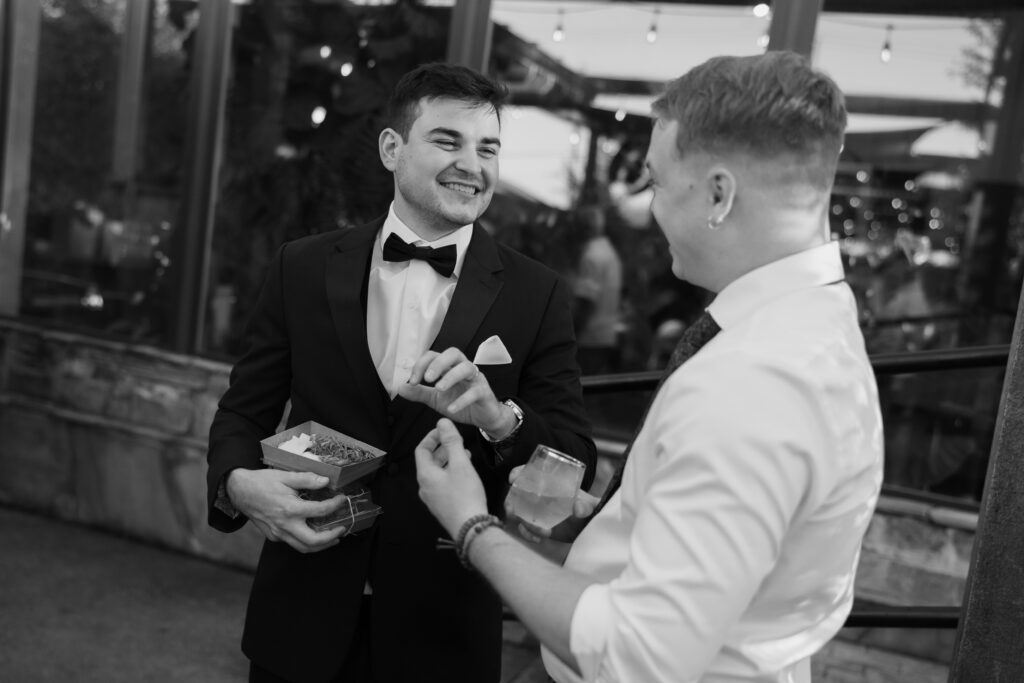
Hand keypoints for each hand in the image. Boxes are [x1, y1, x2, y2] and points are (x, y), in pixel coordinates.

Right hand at [226, 468, 348, 552]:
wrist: (239, 491)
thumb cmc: (262, 482)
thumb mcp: (285, 476)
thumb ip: (307, 479)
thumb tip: (326, 481)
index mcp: (289, 508)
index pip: (320, 511)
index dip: (335, 505)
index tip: (342, 500)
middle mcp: (284, 525)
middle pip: (313, 541)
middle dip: (332, 537)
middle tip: (342, 529)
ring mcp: (278, 533)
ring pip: (303, 547)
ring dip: (321, 545)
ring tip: (333, 538)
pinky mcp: (274, 536)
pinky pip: (293, 543)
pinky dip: (307, 541)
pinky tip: (313, 532)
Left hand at [397, 348, 511, 437]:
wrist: (483, 417)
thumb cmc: (462, 404)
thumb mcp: (436, 399)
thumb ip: (419, 393)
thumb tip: (401, 388)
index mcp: (450, 368)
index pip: (435, 355)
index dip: (422, 365)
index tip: (413, 381)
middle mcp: (464, 369)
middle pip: (453, 353)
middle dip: (439, 363)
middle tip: (428, 378)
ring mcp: (475, 379)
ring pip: (466, 367)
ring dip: (451, 376)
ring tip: (439, 389)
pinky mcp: (484, 392)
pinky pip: (475, 392)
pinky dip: (462, 400)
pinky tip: (451, 408)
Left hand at [414, 418, 487, 538]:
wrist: (470, 528)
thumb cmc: (465, 495)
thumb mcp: (460, 464)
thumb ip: (452, 441)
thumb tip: (442, 422)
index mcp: (425, 475)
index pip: (421, 449)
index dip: (432, 437)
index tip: (444, 430)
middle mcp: (425, 487)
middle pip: (428, 462)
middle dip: (442, 448)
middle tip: (456, 441)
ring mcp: (432, 499)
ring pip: (437, 473)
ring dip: (448, 461)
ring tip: (464, 455)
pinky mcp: (442, 506)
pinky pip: (442, 484)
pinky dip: (451, 473)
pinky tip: (466, 474)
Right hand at [505, 465, 598, 544]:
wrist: (589, 527)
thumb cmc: (589, 509)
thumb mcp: (590, 505)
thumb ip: (586, 506)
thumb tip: (577, 508)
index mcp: (550, 483)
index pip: (530, 472)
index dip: (518, 473)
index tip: (513, 479)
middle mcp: (539, 496)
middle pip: (517, 494)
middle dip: (510, 502)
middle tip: (512, 511)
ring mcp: (536, 511)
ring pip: (518, 513)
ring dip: (521, 521)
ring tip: (536, 531)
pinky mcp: (537, 526)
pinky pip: (525, 529)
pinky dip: (528, 534)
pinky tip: (538, 540)